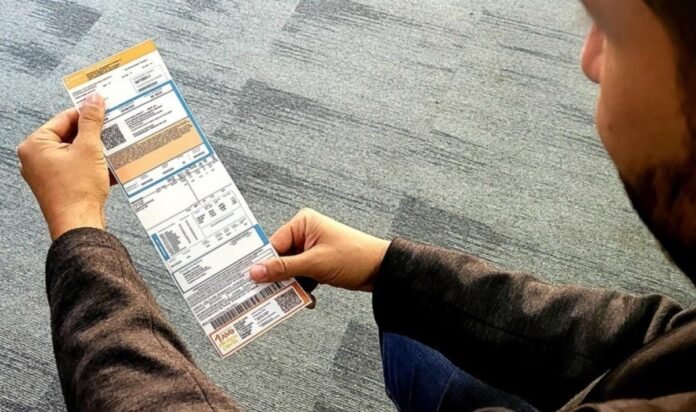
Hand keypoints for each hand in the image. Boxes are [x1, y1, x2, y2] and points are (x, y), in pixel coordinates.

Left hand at [17, 94, 109, 239]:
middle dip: (93, 135)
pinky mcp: (58, 186)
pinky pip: (76, 168)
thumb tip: (94, 100)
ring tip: (113, 150)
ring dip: (95, 151)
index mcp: (35, 145)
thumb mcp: (89, 149)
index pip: (64, 119)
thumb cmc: (77, 191)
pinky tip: (109, 167)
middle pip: (69, 136)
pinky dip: (92, 166)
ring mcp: (45, 174)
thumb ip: (92, 122)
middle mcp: (35, 159)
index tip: (104, 110)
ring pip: (74, 153)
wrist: (79, 225)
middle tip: (112, 131)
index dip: (87, 114)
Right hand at [250, 208, 390, 290]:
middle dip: (279, 278)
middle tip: (269, 294)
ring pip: (290, 270)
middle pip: (280, 258)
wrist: (381, 269)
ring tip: (294, 298)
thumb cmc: (354, 256)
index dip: (264, 264)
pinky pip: (302, 276)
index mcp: (303, 223)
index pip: (274, 244)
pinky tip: (308, 299)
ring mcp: (312, 248)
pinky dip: (303, 288)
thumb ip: (284, 268)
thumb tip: (256, 271)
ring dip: (292, 286)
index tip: (252, 281)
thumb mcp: (315, 263)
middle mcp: (305, 233)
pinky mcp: (318, 262)